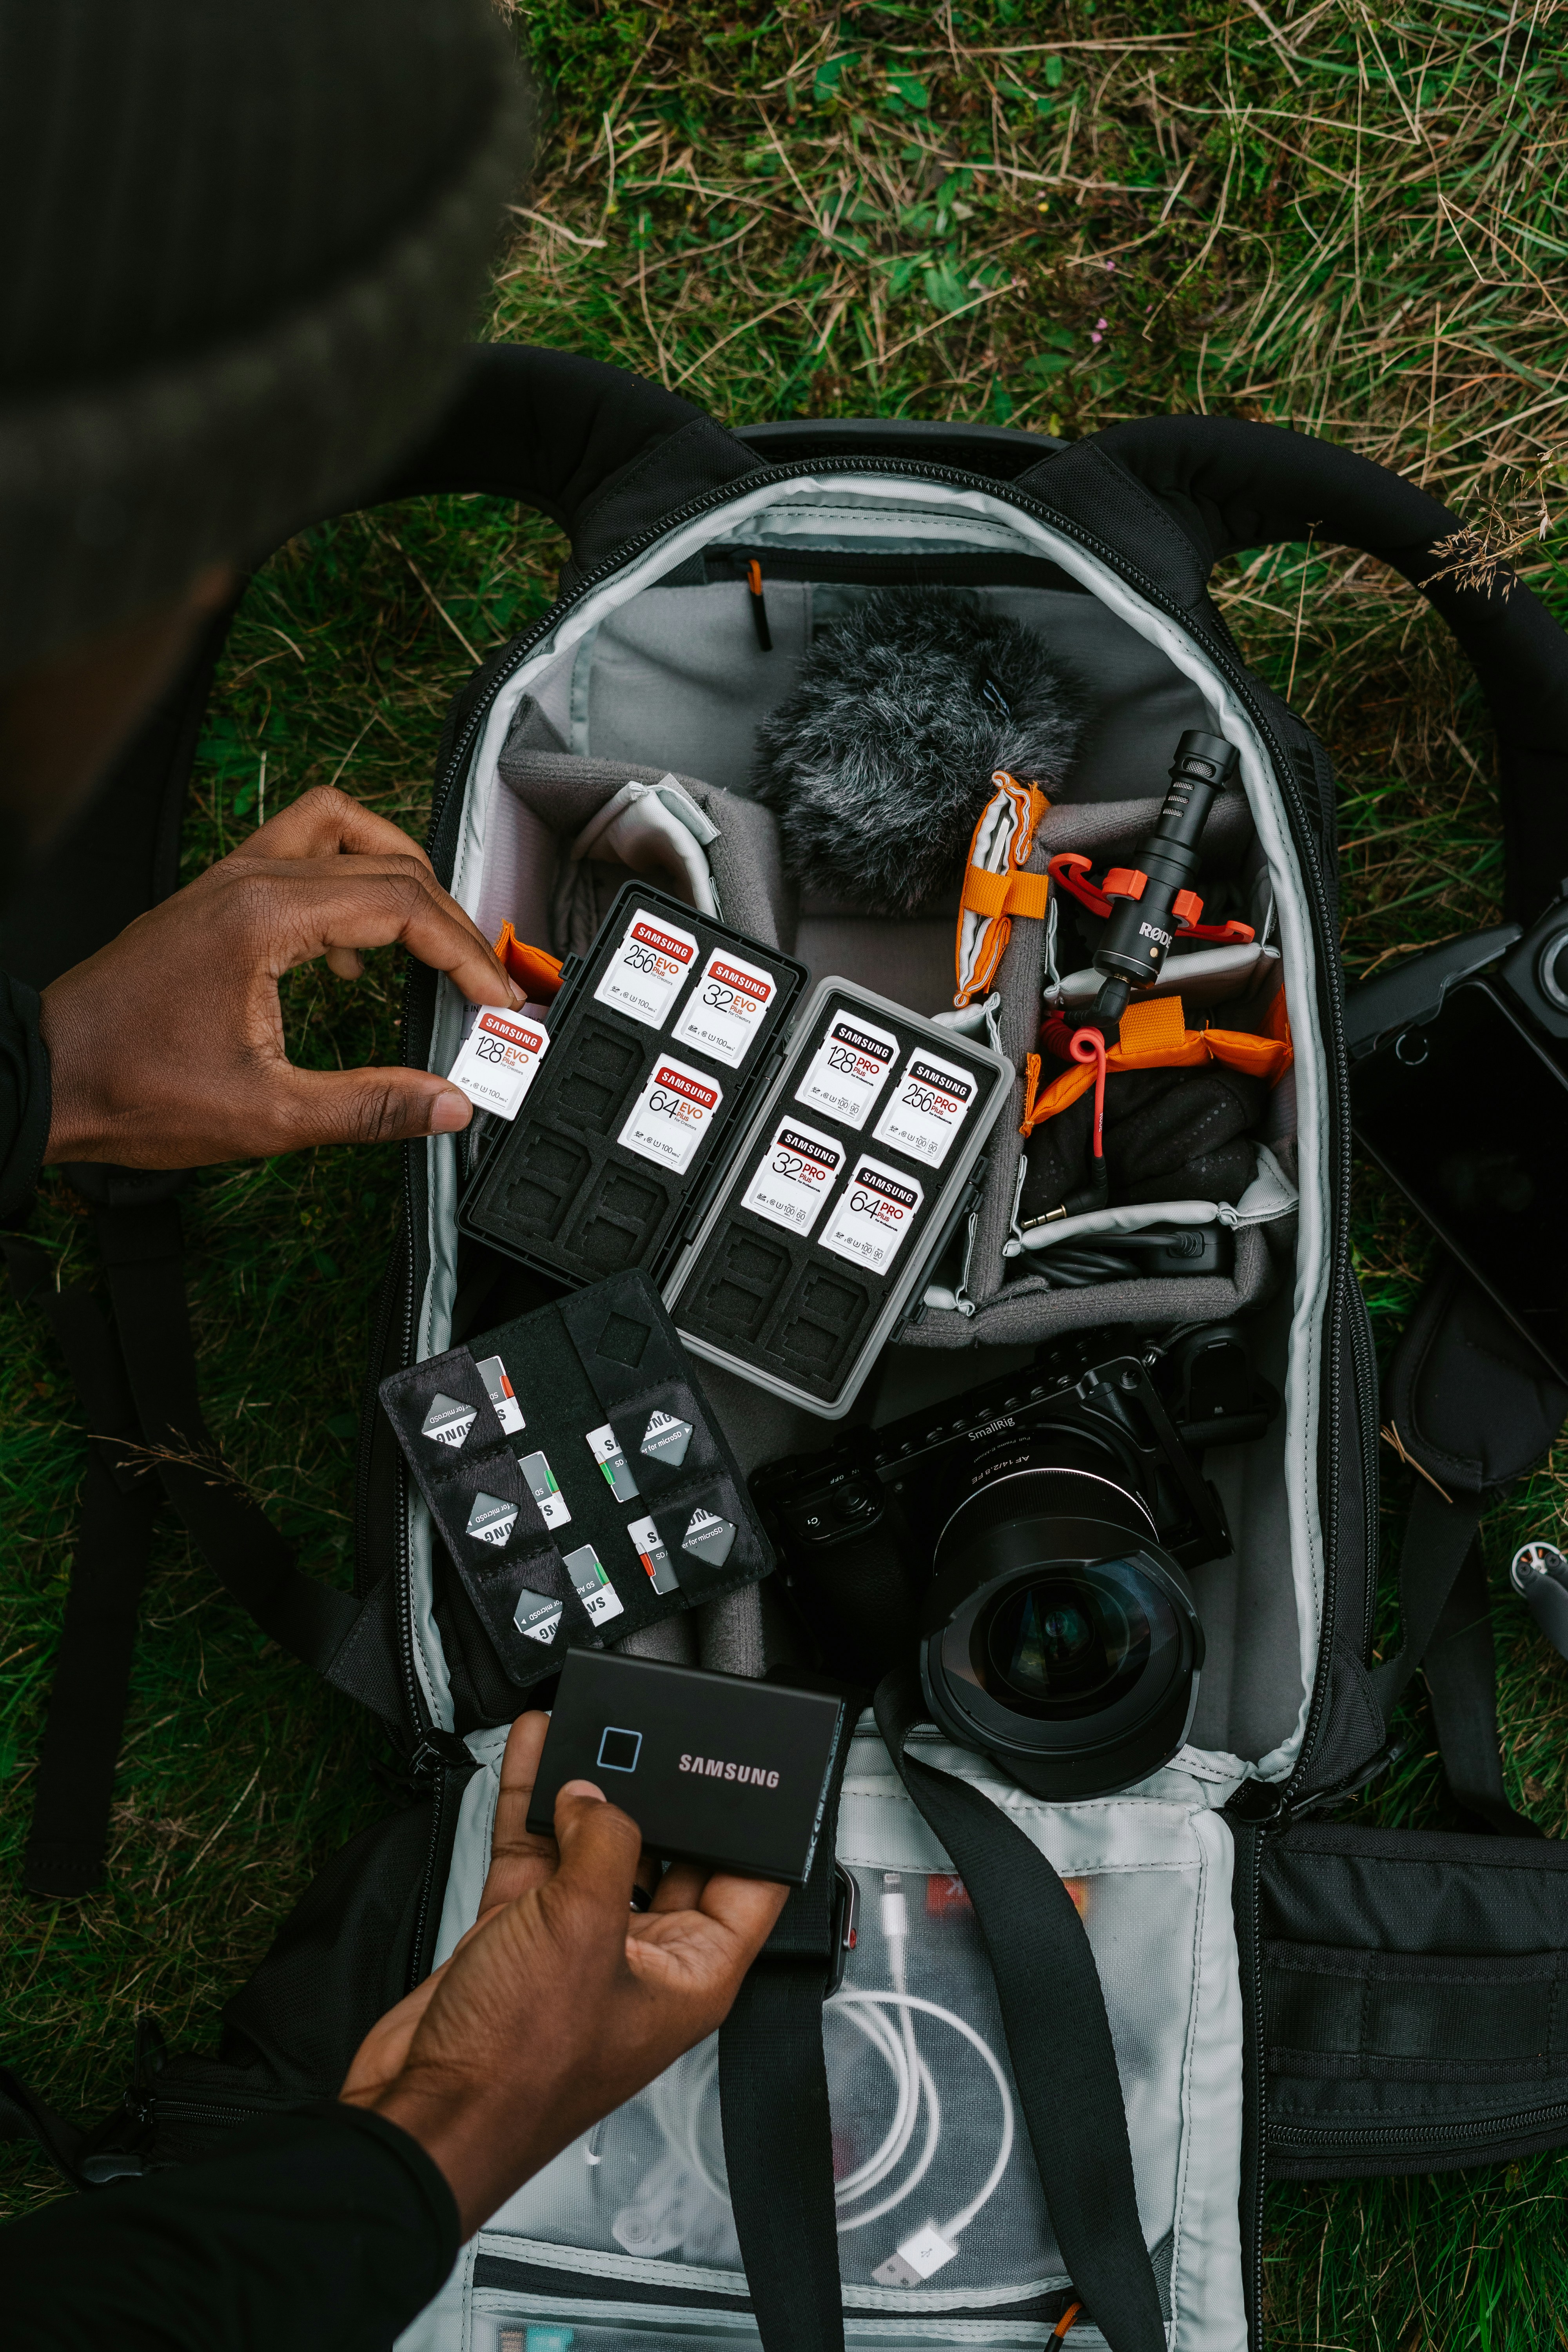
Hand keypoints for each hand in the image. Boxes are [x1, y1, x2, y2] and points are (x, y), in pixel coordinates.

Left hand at [39, 786, 521, 1165]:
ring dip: (399, 874)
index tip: (496, 997)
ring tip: (432, 938)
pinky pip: (300, 853)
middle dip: (448, 919)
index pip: (403, 907)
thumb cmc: (131, 1088)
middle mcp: (248, 879)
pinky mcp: (215, 897)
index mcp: (265, 918)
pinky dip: (348, 883)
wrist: (47, 1076)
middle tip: (481, 978)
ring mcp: (228, 879)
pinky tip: (352, 957)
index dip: (465, 954)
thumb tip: (450, 1104)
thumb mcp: (268, 1117)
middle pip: (386, 863)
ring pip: (342, 830)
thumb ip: (372, 1106)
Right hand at [340, 1711, 788, 2238]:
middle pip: (670, 1852)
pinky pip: (537, 1849)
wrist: (425, 2114)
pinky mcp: (519, 1932)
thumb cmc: (518, 2067)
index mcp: (692, 1973)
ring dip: (589, 1786)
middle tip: (658, 1735)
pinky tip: (533, 1749)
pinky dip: (532, 1800)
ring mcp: (577, 1942)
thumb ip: (604, 1845)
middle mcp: (642, 1956)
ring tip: (593, 1724)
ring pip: (595, 1843)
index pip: (751, 1883)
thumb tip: (597, 1797)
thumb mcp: (584, 1929)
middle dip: (660, 1793)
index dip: (755, 1826)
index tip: (750, 1770)